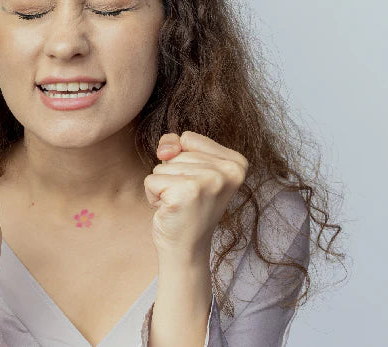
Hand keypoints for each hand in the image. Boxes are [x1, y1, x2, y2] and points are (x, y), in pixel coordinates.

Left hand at [145, 131, 247, 260]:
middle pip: (176, 153)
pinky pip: (151, 180)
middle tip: (187, 199)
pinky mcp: (185, 193)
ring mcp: (208, 182)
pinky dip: (153, 195)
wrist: (187, 249)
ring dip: (163, 186)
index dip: (181, 160)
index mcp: (236, 163)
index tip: (195, 185)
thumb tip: (165, 148)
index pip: (188, 138)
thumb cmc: (187, 207)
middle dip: (172, 175)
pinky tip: (170, 210)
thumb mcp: (188, 168)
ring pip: (162, 166)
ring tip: (180, 204)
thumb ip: (175, 145)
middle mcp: (227, 171)